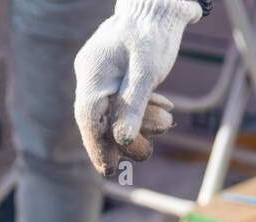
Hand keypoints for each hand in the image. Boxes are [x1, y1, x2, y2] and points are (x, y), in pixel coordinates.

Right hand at [74, 0, 204, 174]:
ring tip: (168, 120)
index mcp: (93, 72)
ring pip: (113, 115)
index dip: (96, 147)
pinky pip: (122, 104)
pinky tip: (165, 108)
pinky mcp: (115, 78)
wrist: (161, 5)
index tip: (109, 170)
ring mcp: (102, 78)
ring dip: (140, 125)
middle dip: (126, 138)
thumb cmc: (155, 30)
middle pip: (100, 121)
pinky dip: (142, 112)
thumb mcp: (149, 68)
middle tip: (151, 146)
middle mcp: (92, 77)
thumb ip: (134, 103)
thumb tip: (121, 140)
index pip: (88, 118)